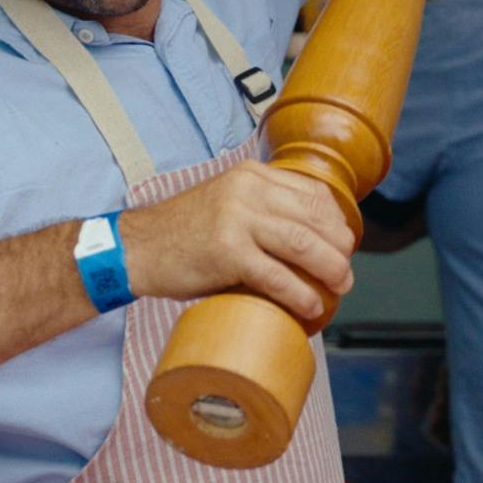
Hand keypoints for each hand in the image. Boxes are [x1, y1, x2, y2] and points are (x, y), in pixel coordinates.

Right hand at [119, 162, 355, 318]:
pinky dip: (299, 293)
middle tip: (344, 272)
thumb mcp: (226, 202)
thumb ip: (261, 208)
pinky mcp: (227, 252)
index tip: (342, 243)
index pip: (313, 192)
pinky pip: (276, 276)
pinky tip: (310, 306)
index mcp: (251, 175)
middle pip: (314, 218)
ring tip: (339, 287)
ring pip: (302, 243)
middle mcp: (247, 191)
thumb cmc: (183, 233)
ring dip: (329, 269)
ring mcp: (237, 219)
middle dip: (339, 248)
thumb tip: (308, 238)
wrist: (137, 247)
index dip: (336, 221)